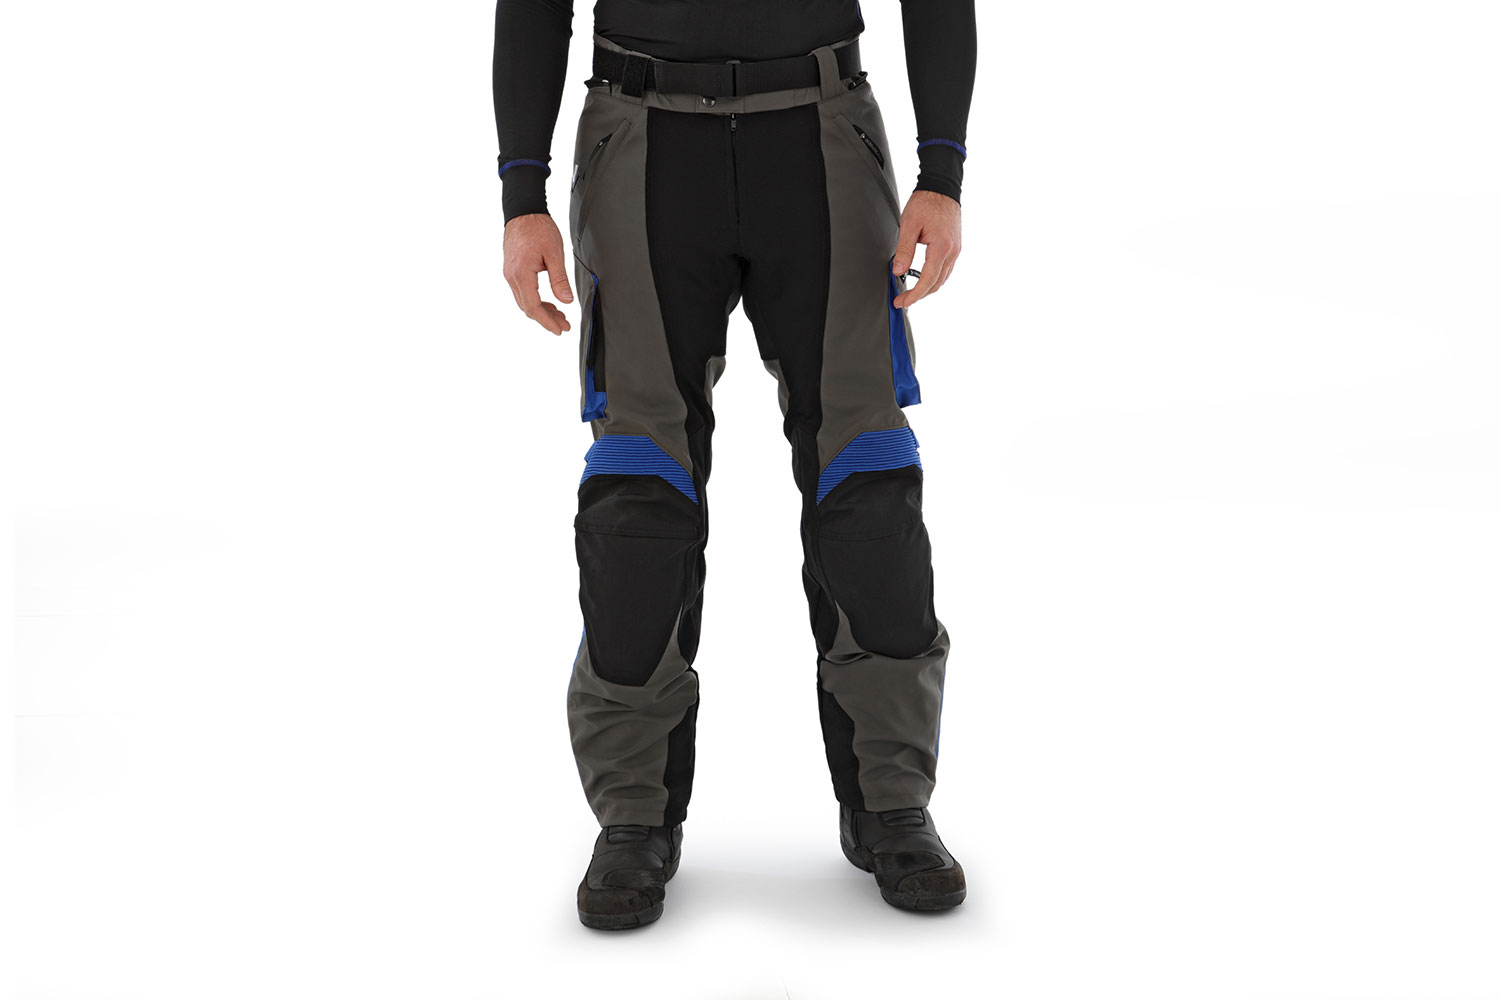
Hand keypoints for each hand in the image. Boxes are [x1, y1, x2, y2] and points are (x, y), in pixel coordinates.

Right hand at [503, 213, 573, 335]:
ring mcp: (510, 274)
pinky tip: (548, 302)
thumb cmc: (538, 227)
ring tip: (559, 315)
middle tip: (564, 325)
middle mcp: (511, 277)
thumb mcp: (554, 253)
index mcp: (521, 274)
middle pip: (528, 308)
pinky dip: (535, 300)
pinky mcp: (512, 270)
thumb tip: (566, 300)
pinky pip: (522, 292)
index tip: (559, 330)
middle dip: (546, 319)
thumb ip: (559, 279)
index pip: (533, 307)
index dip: (547, 322)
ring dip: (541, 310)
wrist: (523, 211)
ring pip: (524, 301)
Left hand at [892, 190, 961, 308]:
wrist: (942, 188)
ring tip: (911, 292)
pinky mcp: (955, 248)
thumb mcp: (909, 224)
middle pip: (936, 284)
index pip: (927, 280)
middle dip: (919, 295)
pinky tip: (922, 278)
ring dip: (927, 288)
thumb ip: (904, 250)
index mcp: (941, 247)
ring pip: (942, 279)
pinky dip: (934, 278)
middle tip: (903, 300)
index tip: (903, 302)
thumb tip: (898, 270)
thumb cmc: (926, 202)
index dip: (914, 295)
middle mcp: (952, 252)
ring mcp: (956, 250)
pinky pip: (945, 270)